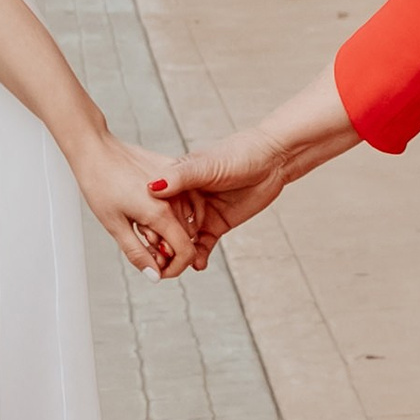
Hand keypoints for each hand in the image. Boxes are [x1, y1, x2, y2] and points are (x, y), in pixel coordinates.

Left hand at [71, 134, 201, 280]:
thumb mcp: (114, 225)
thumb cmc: (100, 185)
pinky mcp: (171, 170)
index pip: (186, 253)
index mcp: (161, 214)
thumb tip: (154, 275)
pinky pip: (180, 199)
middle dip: (167, 250)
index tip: (159, 270)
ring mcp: (176, 182)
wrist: (95, 148)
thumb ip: (137, 252)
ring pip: (184, 220)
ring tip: (139, 223)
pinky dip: (169, 212)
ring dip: (168, 231)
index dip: (175, 268)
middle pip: (185, 238)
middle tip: (139, 242)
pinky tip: (146, 207)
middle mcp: (175, 197)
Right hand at [157, 124, 295, 257]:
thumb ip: (179, 178)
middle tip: (160, 258)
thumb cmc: (239, 153)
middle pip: (167, 224)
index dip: (150, 220)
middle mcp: (185, 197)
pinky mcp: (216, 225)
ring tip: (176, 266)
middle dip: (163, 242)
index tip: (147, 236)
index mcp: (176, 179)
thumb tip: (152, 188)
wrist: (272, 161)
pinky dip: (199, 256)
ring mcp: (200, 213)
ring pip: (183, 237)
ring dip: (179, 252)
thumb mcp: (206, 166)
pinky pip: (203, 245)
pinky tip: (197, 264)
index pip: (156, 203)